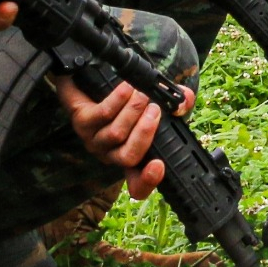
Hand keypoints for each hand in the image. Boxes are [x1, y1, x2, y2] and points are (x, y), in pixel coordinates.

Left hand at [58, 74, 176, 198]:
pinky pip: (103, 114)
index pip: (138, 185)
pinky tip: (127, 88)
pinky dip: (119, 100)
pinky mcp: (81, 123)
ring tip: (142, 94)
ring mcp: (94, 140)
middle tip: (155, 109)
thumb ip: (176, 102)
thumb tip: (186, 100)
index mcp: (130, 157)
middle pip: (129, 157)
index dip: (148, 181)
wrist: (85, 81)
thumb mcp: (154, 101)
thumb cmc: (124, 98)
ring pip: (117, 133)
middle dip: (145, 132)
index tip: (159, 165)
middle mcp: (111, 154)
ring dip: (133, 111)